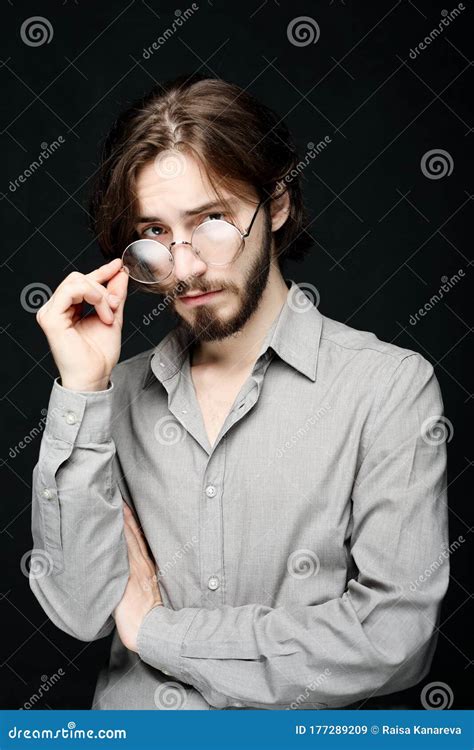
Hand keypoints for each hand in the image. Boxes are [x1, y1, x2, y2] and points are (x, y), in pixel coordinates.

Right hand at [36, 258, 128, 390]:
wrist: (95, 376)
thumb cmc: (100, 355)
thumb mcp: (113, 317)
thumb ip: (115, 295)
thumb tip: (119, 273)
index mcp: (68, 308)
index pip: (82, 282)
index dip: (101, 272)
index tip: (118, 266)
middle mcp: (56, 308)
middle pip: (78, 278)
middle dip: (102, 288)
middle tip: (116, 305)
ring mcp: (51, 312)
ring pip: (75, 281)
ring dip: (100, 294)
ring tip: (110, 313)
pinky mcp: (50, 318)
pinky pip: (70, 291)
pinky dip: (92, 297)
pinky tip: (103, 313)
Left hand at [114, 502, 162, 652]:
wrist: (151, 629)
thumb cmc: (148, 617)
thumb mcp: (149, 595)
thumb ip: (141, 582)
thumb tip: (129, 578)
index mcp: (147, 569)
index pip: (139, 540)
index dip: (132, 523)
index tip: (126, 507)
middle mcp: (142, 565)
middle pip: (134, 534)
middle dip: (127, 516)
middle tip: (120, 497)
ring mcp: (135, 568)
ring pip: (128, 539)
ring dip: (122, 521)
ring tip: (115, 504)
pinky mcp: (128, 575)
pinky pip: (123, 551)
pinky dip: (120, 537)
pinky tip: (113, 526)